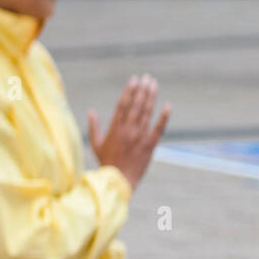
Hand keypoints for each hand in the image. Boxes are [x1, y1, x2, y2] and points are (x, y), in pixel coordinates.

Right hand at [87, 74, 170, 190]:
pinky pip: (159, 128)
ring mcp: (140, 137)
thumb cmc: (106, 163)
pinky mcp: (150, 145)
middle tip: (146, 77)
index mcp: (114, 128)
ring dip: (151, 97)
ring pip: (147, 112)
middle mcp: (128, 130)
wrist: (119, 181)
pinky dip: (164, 117)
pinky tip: (168, 105)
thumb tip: (90, 111)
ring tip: (154, 84)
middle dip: (141, 90)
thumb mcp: (96, 144)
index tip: (133, 80)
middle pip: (136, 105)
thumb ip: (94, 127)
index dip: (129, 91)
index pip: (122, 104)